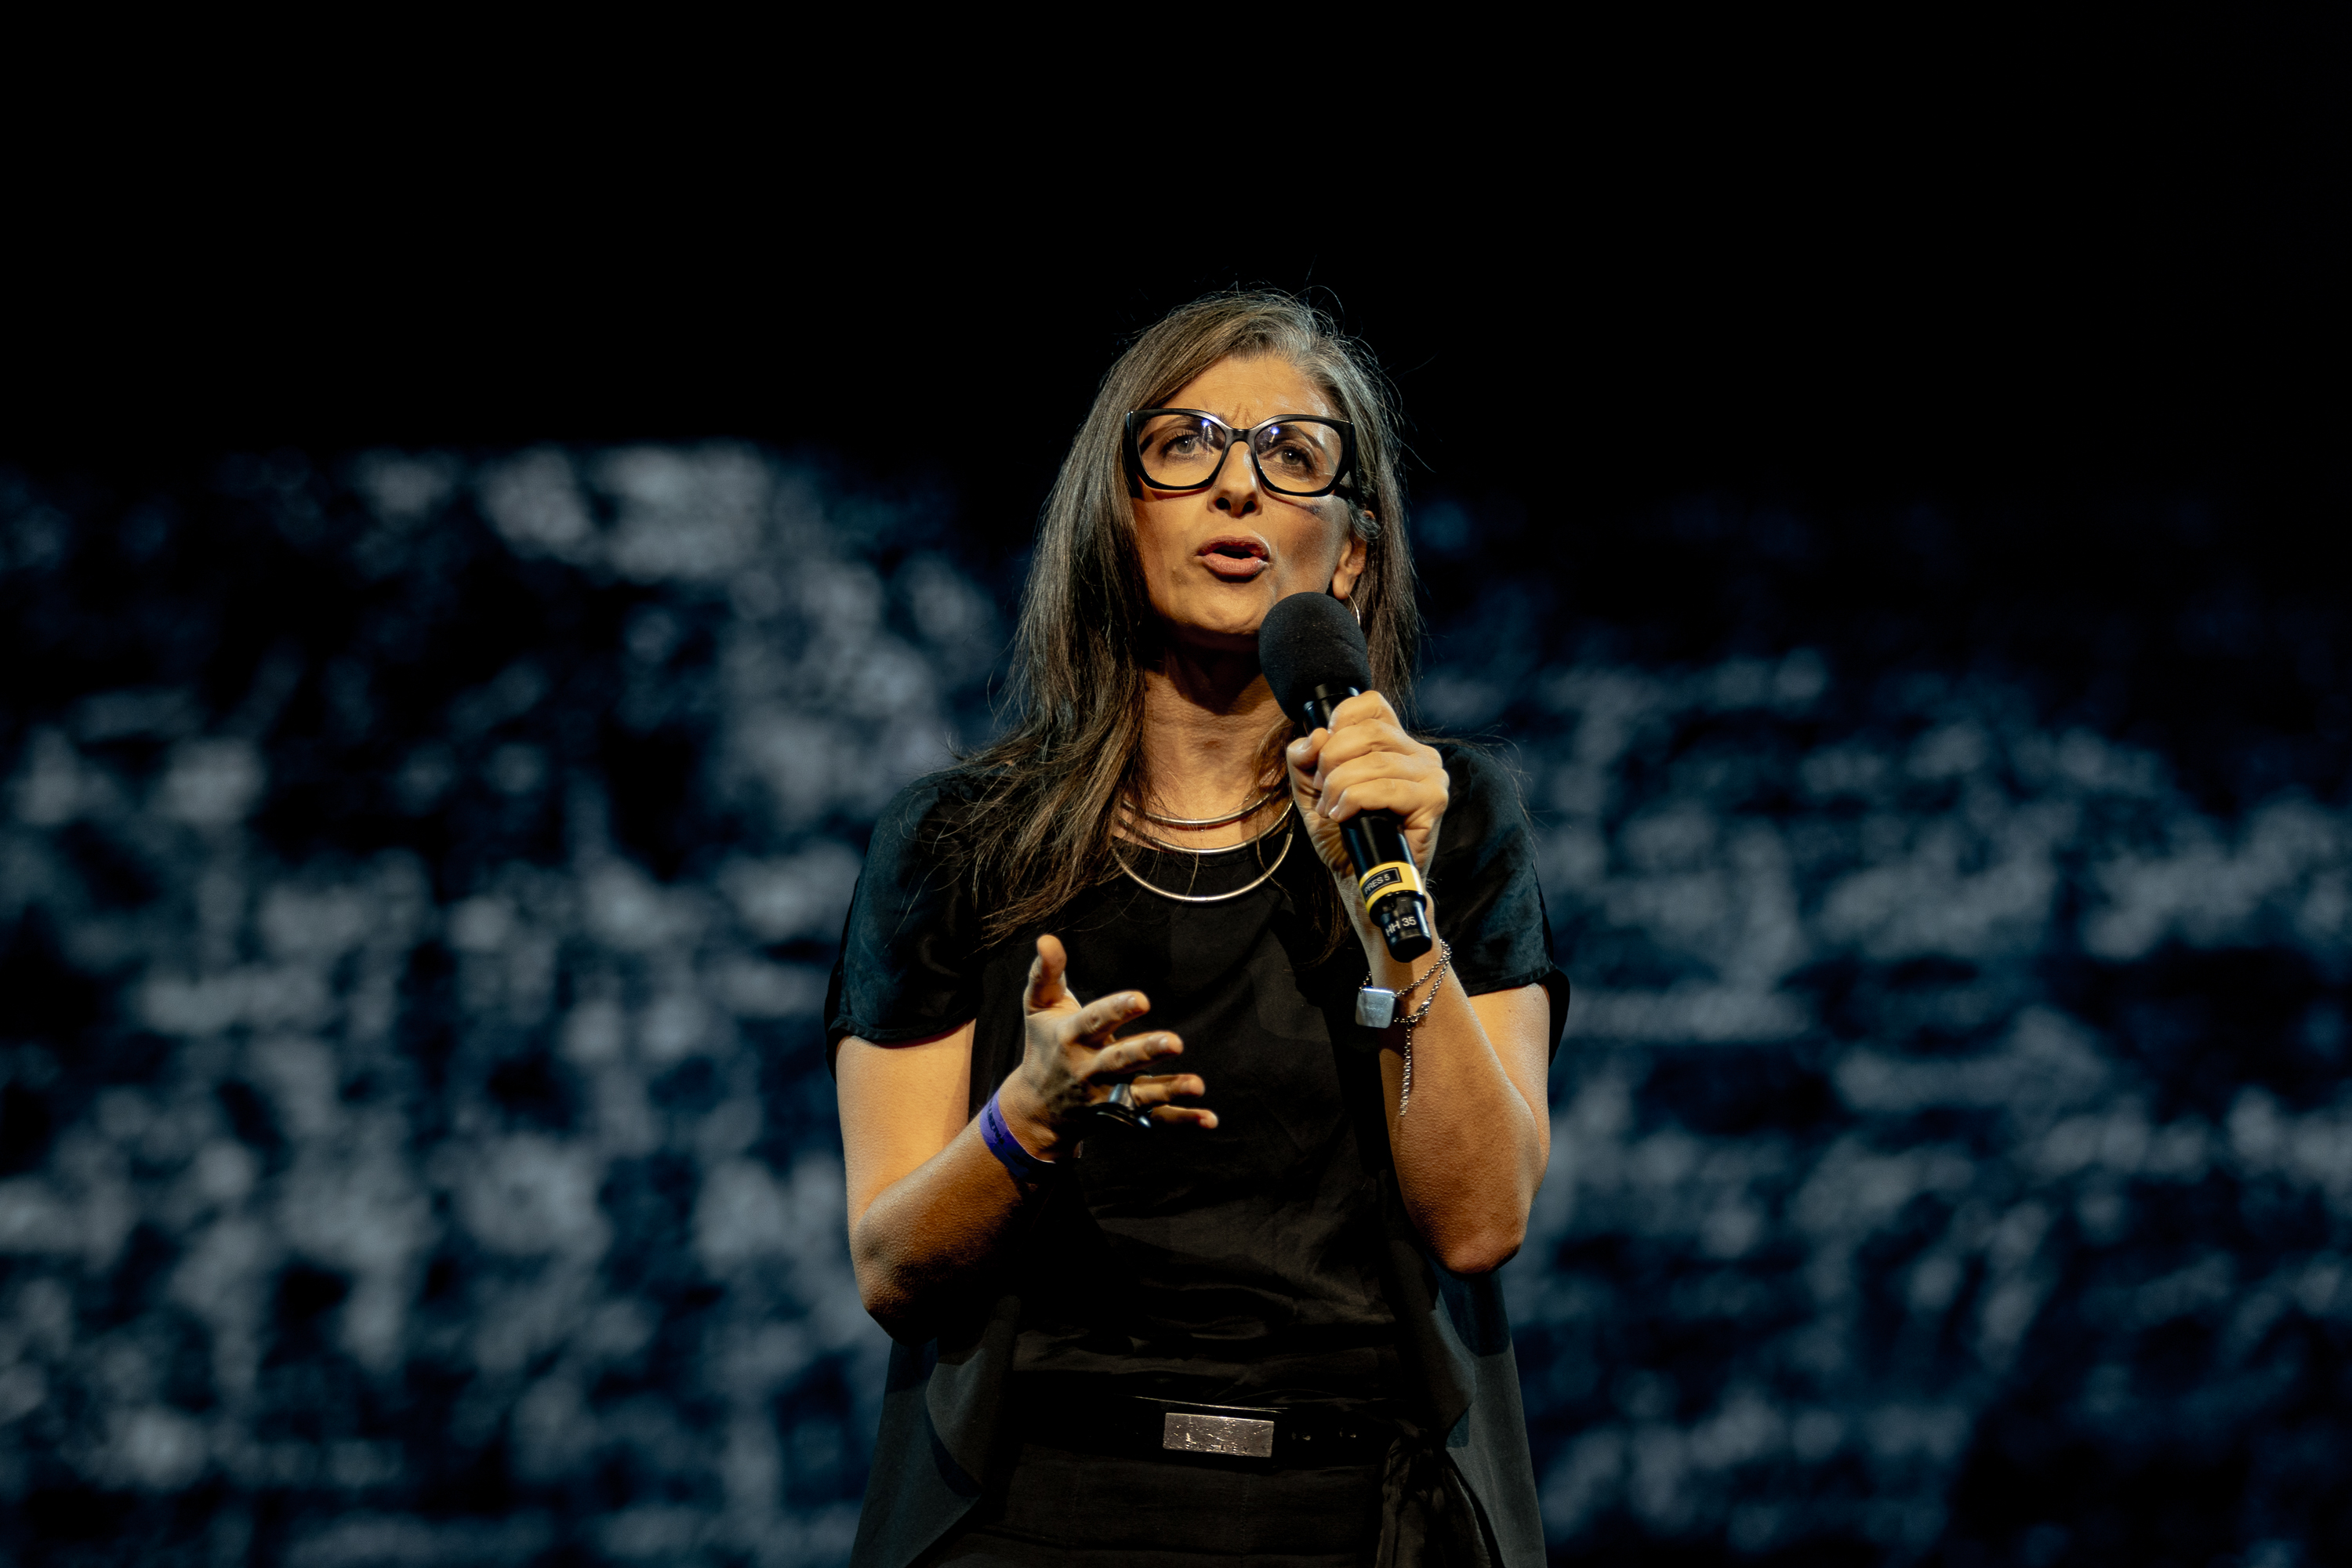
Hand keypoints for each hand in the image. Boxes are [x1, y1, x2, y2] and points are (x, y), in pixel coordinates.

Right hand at [999, 934, 1214, 1156]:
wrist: (1036, 1109)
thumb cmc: (1045, 1045)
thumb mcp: (1038, 1007)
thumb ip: (1046, 973)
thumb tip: (1047, 939)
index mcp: (1071, 1038)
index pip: (1094, 1022)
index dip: (1117, 1010)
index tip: (1142, 999)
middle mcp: (1089, 1069)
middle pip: (1120, 1060)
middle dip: (1146, 1051)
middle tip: (1176, 1042)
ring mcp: (1107, 1095)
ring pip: (1140, 1094)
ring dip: (1169, 1090)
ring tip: (1197, 1085)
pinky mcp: (1122, 1115)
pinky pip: (1155, 1120)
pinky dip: (1182, 1121)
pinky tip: (1210, 1118)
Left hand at [1285, 690, 1449, 887]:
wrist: (1362, 878)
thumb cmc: (1344, 835)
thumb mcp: (1311, 792)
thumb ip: (1303, 760)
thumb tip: (1315, 737)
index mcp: (1394, 743)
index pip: (1371, 704)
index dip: (1340, 721)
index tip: (1324, 756)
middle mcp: (1418, 753)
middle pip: (1368, 731)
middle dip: (1332, 761)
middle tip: (1324, 791)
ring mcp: (1430, 775)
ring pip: (1374, 762)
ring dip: (1340, 787)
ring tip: (1333, 810)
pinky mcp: (1433, 800)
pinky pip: (1386, 788)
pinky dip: (1356, 800)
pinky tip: (1346, 816)